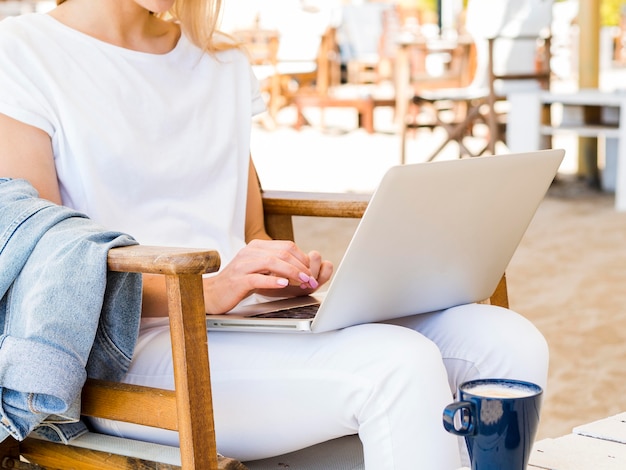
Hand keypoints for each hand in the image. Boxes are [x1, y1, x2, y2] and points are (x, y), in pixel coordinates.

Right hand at [203, 239, 332, 313]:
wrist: (212, 293)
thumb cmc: (238, 282)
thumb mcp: (259, 268)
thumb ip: (276, 264)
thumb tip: (302, 268)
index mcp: (257, 247)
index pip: (287, 246)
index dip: (303, 259)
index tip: (312, 273)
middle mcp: (250, 252)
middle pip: (282, 253)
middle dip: (301, 267)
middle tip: (312, 279)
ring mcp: (243, 265)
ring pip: (272, 262)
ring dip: (292, 273)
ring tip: (303, 281)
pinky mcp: (238, 280)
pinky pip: (258, 278)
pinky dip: (273, 281)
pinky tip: (284, 285)